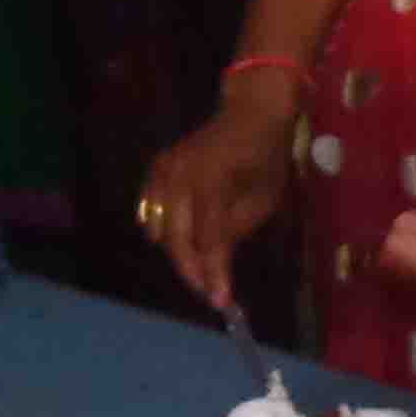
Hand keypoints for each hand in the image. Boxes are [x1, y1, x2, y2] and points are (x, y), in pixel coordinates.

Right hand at [141, 80, 302, 310]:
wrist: (250, 114)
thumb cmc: (265, 158)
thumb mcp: (262, 200)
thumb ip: (233, 233)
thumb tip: (213, 269)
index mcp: (212, 180)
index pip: (208, 239)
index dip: (213, 273)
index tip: (221, 301)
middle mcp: (179, 174)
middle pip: (176, 239)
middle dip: (192, 270)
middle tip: (209, 292)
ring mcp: (163, 170)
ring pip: (159, 230)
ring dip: (179, 253)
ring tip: (201, 267)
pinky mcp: (156, 169)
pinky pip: (150, 213)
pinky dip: (163, 232)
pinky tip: (184, 240)